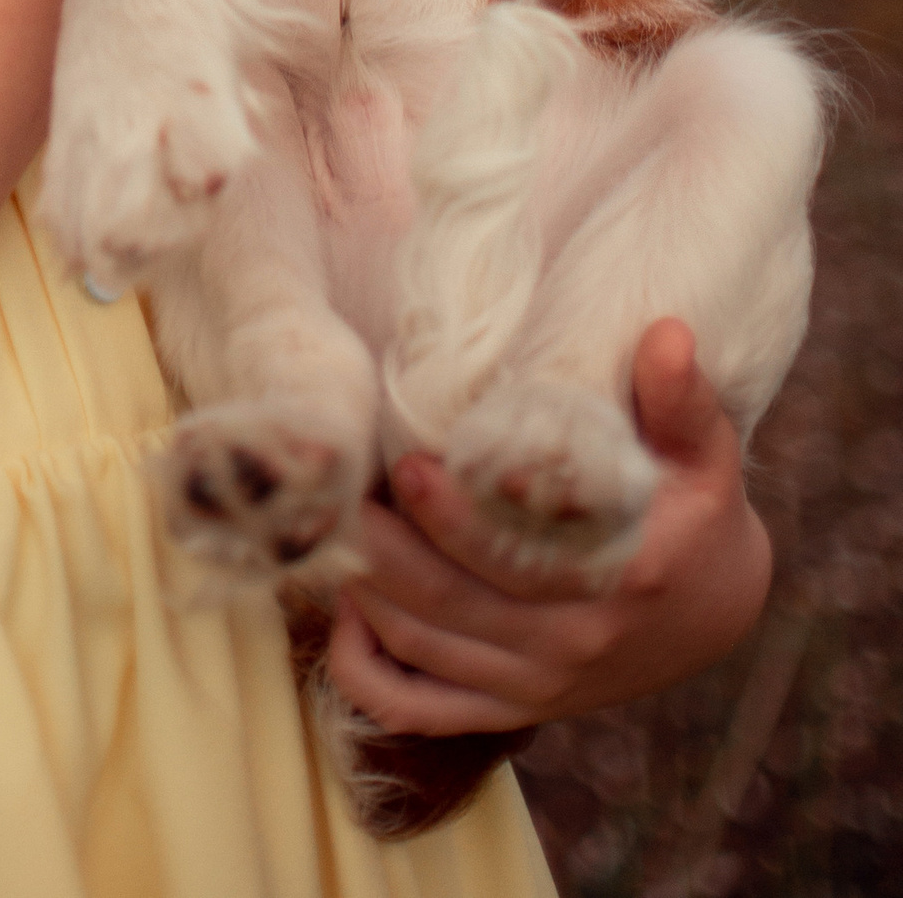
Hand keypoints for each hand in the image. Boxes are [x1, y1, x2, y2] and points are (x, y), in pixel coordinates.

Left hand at [326, 324, 773, 734]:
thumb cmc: (696, 513)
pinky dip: (367, 669)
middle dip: (379, 545)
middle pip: (445, 604)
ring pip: (420, 648)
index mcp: (619, 582)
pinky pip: (419, 708)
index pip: (515, 560)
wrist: (714, 609)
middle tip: (335, 486)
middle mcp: (571, 644)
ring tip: (327, 521)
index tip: (405, 462)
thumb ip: (685, 396)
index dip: (451, 517)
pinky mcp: (511, 707)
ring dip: (363, 589)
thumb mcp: (706, 455)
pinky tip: (342, 608)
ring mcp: (536, 685)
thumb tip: (669, 333)